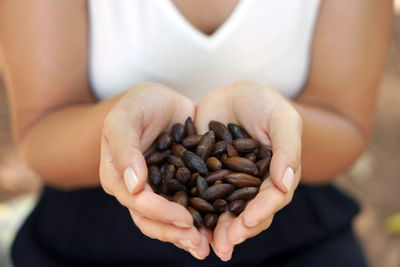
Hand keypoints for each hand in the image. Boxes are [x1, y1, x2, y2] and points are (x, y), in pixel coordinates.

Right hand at [99, 83, 209, 258]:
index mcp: (118, 176)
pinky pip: (186, 206)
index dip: (160, 213)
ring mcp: (158, 189)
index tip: (185, 220)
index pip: (137, 202)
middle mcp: (136, 188)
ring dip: (186, 235)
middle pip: (151, 219)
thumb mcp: (125, 117)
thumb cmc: (138, 104)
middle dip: (174, 233)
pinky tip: (215, 229)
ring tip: (207, 247)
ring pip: (167, 220)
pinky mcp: (177, 185)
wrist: (160, 100)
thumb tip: (133, 186)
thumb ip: (125, 148)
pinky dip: (199, 219)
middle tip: (199, 245)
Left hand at [196, 81, 301, 260]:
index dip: (261, 212)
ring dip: (215, 229)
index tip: (247, 222)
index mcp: (274, 175)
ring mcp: (228, 182)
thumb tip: (285, 184)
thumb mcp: (281, 118)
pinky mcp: (206, 176)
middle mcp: (252, 185)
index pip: (271, 198)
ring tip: (205, 245)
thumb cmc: (263, 102)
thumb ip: (287, 148)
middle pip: (247, 212)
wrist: (232, 93)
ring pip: (223, 210)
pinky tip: (185, 223)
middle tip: (224, 245)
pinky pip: (200, 196)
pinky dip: (194, 210)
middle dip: (236, 230)